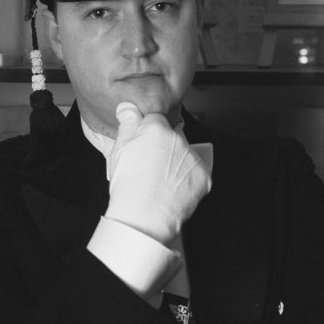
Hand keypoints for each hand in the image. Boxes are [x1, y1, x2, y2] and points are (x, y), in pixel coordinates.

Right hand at [105, 102, 211, 245]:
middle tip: (148, 167)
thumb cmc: (128, 185)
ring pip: (184, 153)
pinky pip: (195, 172)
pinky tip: (172, 189)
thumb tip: (128, 106)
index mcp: (157, 128)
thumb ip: (127, 122)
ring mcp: (193, 158)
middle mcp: (179, 139)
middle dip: (163, 147)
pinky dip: (187, 179)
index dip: (146, 133)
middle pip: (171, 136)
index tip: (141, 147)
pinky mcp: (204, 176)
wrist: (143, 218)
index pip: (155, 119)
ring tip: (160, 181)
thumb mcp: (119, 149)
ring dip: (176, 162)